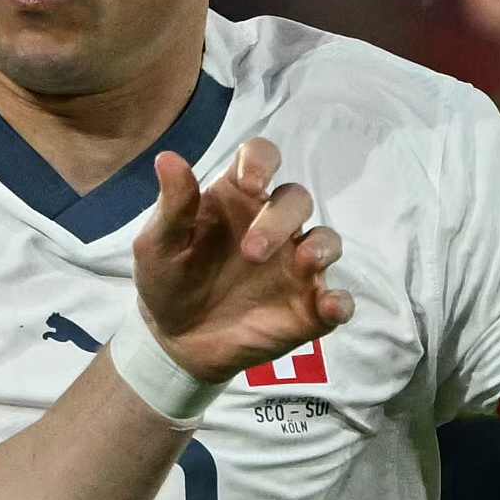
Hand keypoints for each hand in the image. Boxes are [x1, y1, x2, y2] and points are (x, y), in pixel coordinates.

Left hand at [131, 134, 348, 386]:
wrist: (174, 340)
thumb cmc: (168, 280)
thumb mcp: (158, 245)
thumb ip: (172, 206)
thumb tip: (167, 158)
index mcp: (237, 199)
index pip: (262, 159)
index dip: (262, 162)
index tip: (251, 183)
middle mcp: (274, 225)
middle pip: (296, 200)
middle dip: (280, 219)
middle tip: (250, 252)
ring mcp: (295, 266)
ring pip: (327, 241)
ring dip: (321, 248)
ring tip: (304, 262)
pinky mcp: (307, 307)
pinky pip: (338, 300)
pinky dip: (340, 302)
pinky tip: (329, 307)